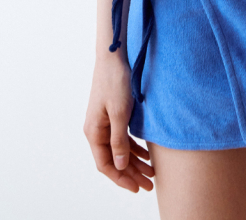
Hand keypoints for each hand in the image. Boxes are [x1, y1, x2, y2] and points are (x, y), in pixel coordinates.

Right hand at [84, 54, 154, 192]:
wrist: (113, 57)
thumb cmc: (115, 82)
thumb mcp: (119, 112)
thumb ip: (119, 140)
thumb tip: (118, 166)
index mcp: (94, 132)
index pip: (105, 165)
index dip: (121, 178)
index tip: (137, 188)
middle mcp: (96, 131)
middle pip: (113, 160)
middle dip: (131, 174)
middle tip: (149, 185)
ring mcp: (104, 123)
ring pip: (119, 150)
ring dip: (134, 162)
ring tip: (151, 173)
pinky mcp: (112, 115)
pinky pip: (122, 138)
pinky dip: (134, 148)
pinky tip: (146, 154)